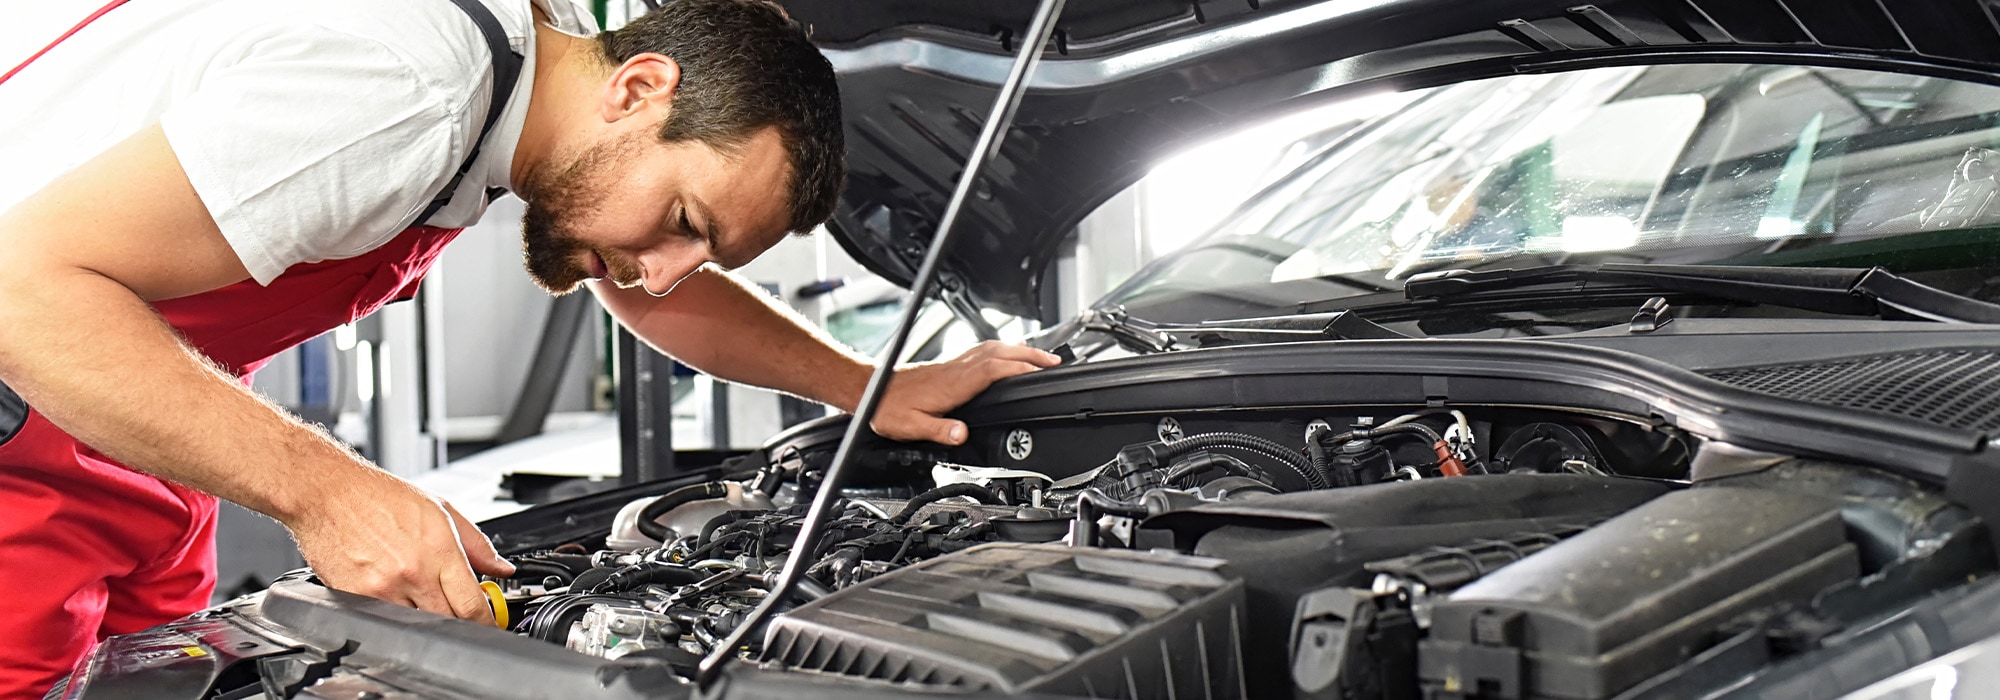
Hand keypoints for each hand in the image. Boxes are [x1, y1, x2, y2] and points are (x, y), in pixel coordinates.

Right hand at [283, 471, 515, 624]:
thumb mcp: (441, 510)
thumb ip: (477, 544)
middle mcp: (413, 574)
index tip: (490, 623)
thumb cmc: (380, 496)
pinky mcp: (355, 598)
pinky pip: (384, 621)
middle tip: (460, 612)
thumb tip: (502, 569)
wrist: (328, 493)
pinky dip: (395, 617)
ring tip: (423, 599)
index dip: (487, 622)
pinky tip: (395, 596)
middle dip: (460, 622)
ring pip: (417, 627)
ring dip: (427, 621)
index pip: (473, 605)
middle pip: (448, 622)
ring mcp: (382, 590)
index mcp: (439, 551)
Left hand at [869, 340, 1060, 444]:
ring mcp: (954, 364)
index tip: (1042, 371)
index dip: (1020, 368)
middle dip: (1030, 354)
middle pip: (1000, 353)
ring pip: (993, 349)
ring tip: (1040, 355)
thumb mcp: (911, 427)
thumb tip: (963, 434)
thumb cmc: (888, 408)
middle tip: (1054, 360)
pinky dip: (1003, 351)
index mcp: (953, 384)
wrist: (870, 390)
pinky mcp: (950, 365)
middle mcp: (957, 369)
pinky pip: (983, 352)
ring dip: (1019, 349)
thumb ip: (940, 430)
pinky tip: (1007, 356)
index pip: (994, 369)